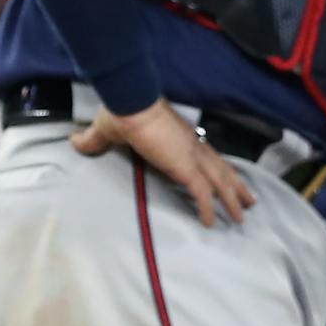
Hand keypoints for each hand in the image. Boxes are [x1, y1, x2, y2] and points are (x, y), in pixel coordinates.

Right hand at [71, 99, 256, 226]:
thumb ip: (95, 140)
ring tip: (244, 215)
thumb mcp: (107, 129)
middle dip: (237, 186)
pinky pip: (202, 192)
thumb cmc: (122, 111)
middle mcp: (192, 145)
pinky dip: (208, 208)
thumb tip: (75, 141)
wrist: (130, 102)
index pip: (206, 155)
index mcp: (181, 137)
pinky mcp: (185, 166)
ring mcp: (191, 155)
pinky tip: (211, 223)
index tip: (228, 178)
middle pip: (221, 168)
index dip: (218, 167)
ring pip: (220, 181)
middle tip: (250, 201)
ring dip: (233, 198)